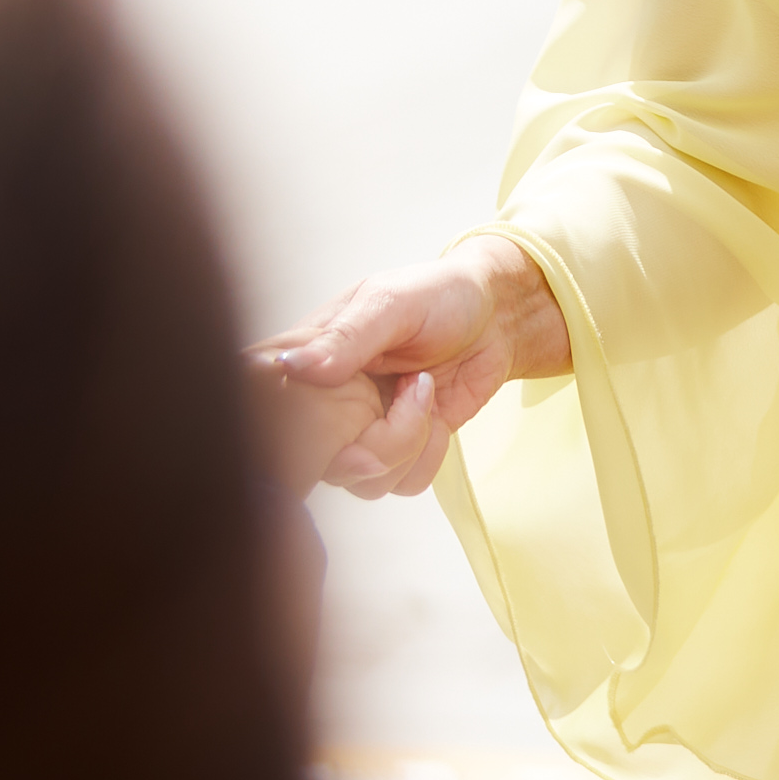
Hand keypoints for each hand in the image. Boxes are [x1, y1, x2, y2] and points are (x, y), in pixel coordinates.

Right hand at [264, 235, 568, 498]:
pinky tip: (439, 417)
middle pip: (325, 462)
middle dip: (376, 440)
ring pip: (364, 482)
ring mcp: (364, 431)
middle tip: (410, 390)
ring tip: (425, 389)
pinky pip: (402, 484)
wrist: (499, 317)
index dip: (309, 427)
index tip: (359, 404)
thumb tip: (293, 367)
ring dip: (408, 444)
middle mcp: (331, 404)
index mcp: (313, 360)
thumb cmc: (441, 295)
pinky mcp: (401, 449)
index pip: (278, 412)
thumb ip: (347, 337)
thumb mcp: (392, 303)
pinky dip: (428, 457)